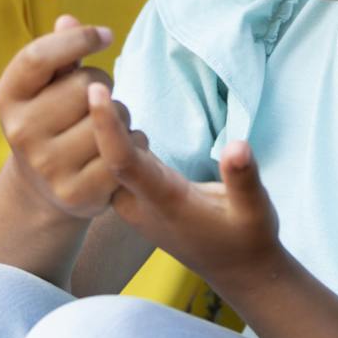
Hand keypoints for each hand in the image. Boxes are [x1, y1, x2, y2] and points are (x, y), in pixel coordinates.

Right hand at [0, 16, 135, 220]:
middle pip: (86, 85)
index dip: (76, 38)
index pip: (38, 57)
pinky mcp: (77, 192)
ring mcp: (48, 165)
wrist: (41, 190)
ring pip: (113, 117)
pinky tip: (116, 149)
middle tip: (94, 101)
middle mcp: (21, 132)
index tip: (104, 35)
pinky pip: (125, 150)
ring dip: (121, 115)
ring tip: (102, 127)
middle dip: (102, 85)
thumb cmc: (50, 121)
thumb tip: (69, 20)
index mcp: (8, 97)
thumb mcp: (44, 86)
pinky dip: (133, 143)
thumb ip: (58, 52)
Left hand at [85, 82, 284, 289]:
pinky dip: (108, 132)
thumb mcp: (257, 210)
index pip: (122, 161)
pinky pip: (113, 160)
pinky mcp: (136, 195)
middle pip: (100, 154)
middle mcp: (139, 202)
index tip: (95, 90)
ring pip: (104, 157)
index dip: (106, 126)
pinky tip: (102, 102)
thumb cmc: (248, 238)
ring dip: (97, 120)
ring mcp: (134, 201)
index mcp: (164, 201)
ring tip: (85, 74)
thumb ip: (244, 179)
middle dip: (90, 112)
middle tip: (80, 66)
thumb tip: (238, 146)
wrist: (238, 271)